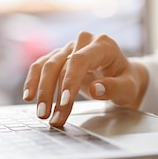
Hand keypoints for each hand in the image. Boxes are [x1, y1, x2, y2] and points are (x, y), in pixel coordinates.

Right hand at [22, 31, 148, 125]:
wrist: (121, 75)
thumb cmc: (126, 81)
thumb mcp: (128, 88)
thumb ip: (115, 87)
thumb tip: (95, 88)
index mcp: (103, 45)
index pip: (80, 60)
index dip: (70, 81)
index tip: (65, 103)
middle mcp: (83, 42)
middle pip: (60, 64)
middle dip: (52, 93)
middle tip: (49, 116)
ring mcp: (68, 48)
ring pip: (47, 66)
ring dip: (41, 90)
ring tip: (41, 114)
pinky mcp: (58, 56)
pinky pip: (41, 66)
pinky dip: (33, 81)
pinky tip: (29, 96)